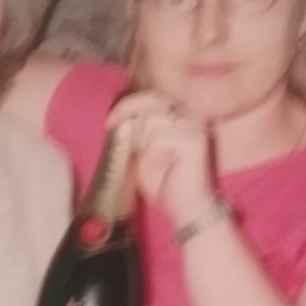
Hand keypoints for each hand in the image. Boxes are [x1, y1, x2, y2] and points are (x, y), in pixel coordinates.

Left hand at [107, 91, 217, 226]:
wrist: (187, 209)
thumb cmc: (165, 183)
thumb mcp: (143, 152)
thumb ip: (135, 131)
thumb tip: (121, 115)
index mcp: (180, 114)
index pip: (150, 96)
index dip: (127, 105)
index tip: (110, 122)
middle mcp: (190, 115)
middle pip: (149, 105)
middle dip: (136, 132)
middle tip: (139, 155)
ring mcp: (195, 124)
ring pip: (151, 122)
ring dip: (145, 147)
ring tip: (157, 166)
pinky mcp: (195, 139)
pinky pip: (160, 138)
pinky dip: (154, 156)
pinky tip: (165, 169)